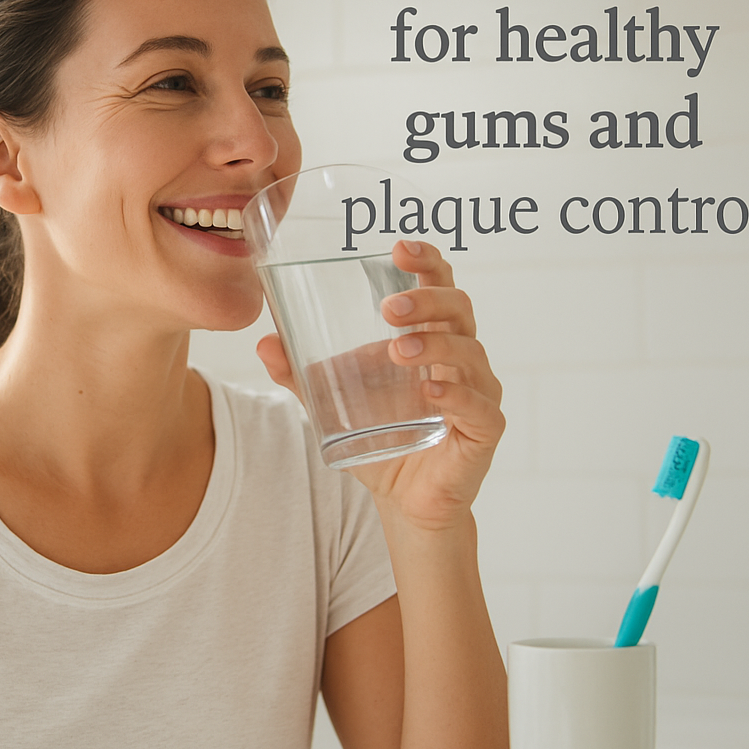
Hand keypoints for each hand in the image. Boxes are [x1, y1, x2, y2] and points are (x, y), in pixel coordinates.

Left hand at [256, 240, 503, 530]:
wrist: (404, 501)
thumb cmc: (381, 441)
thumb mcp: (332, 405)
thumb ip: (302, 375)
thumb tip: (264, 343)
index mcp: (431, 337)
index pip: (439, 286)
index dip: (426, 261)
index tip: (399, 248)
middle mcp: (461, 357)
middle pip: (459, 309)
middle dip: (427, 300)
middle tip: (389, 309)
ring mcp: (478, 392)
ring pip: (470, 353)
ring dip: (434, 345)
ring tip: (396, 350)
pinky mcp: (483, 430)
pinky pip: (480, 406)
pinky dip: (457, 395)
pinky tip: (432, 394)